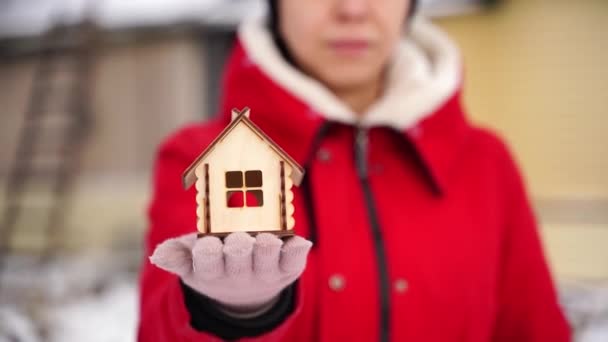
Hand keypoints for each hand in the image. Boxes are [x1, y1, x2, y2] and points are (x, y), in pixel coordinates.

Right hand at [150, 232, 311, 309]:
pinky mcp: (288, 267)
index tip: (207, 244)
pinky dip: (297, 251)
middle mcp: (240, 272)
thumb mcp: (191, 260)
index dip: (208, 255)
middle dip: (238, 249)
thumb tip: (159, 254)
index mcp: (212, 270)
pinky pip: (294, 260)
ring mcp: (265, 270)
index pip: (207, 264)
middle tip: (238, 238)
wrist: (246, 288)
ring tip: (265, 237)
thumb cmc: (215, 261)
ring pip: (267, 259)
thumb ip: (176, 254)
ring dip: (266, 248)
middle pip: (238, 261)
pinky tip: (298, 241)